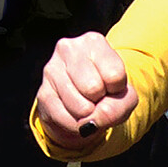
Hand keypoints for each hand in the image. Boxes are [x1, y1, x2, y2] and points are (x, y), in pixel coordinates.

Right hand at [38, 32, 139, 152]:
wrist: (82, 107)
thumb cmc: (107, 93)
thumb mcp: (125, 97)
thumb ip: (120, 106)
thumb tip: (92, 121)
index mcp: (93, 42)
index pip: (115, 75)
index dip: (117, 89)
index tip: (111, 86)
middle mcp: (69, 49)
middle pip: (94, 88)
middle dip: (100, 101)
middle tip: (96, 97)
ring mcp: (51, 70)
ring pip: (80, 107)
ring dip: (88, 115)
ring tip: (86, 105)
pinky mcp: (42, 93)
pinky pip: (65, 119)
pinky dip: (76, 124)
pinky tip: (74, 114)